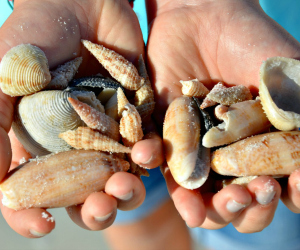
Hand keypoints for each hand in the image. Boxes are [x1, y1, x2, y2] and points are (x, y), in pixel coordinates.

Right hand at [0, 0, 162, 237]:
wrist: (86, 2)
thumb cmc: (38, 32)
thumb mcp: (7, 72)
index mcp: (39, 142)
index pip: (33, 191)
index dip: (31, 212)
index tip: (41, 224)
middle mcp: (75, 145)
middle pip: (83, 193)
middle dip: (91, 209)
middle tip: (99, 208)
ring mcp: (109, 135)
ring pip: (117, 178)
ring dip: (123, 191)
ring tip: (124, 187)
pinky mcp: (137, 119)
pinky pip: (145, 147)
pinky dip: (148, 156)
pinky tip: (147, 156)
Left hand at [146, 0, 299, 231]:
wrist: (200, 18)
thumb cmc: (250, 42)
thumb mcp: (287, 77)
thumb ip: (298, 114)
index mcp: (263, 146)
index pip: (280, 185)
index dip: (292, 193)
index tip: (297, 184)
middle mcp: (230, 156)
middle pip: (240, 200)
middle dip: (250, 206)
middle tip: (256, 192)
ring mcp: (197, 151)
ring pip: (203, 196)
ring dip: (212, 209)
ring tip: (219, 205)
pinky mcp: (167, 140)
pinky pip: (168, 170)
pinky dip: (176, 189)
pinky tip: (186, 199)